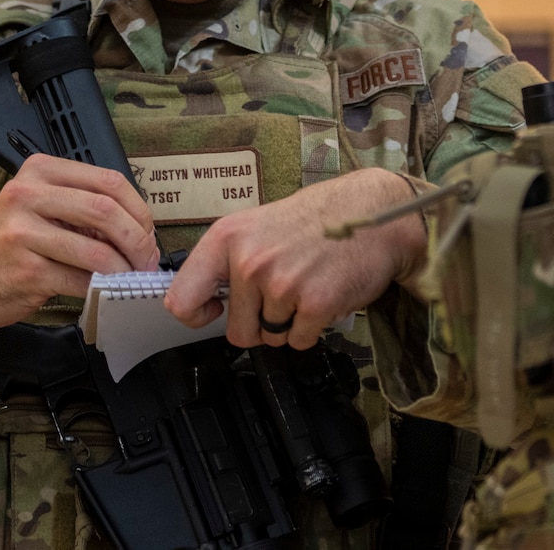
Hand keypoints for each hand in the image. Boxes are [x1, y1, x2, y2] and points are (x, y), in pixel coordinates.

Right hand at [0, 155, 159, 333]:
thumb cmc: (8, 246)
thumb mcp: (39, 209)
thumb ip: (81, 207)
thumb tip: (138, 227)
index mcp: (39, 171)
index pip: (107, 180)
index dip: (138, 208)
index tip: (148, 232)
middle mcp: (27, 194)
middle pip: (105, 210)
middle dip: (137, 240)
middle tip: (147, 259)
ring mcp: (23, 232)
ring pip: (96, 250)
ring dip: (124, 269)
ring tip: (132, 278)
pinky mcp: (27, 270)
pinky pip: (80, 279)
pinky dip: (102, 288)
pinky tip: (107, 291)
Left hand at [165, 168, 423, 350]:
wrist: (373, 213)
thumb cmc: (316, 219)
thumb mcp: (257, 226)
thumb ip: (228, 260)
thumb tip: (202, 298)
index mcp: (227, 238)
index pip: (180, 300)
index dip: (198, 314)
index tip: (217, 309)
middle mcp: (249, 262)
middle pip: (237, 331)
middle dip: (260, 323)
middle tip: (283, 294)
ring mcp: (282, 284)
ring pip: (271, 336)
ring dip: (289, 323)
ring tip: (307, 287)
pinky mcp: (315, 304)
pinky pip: (300, 340)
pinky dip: (313, 328)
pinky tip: (324, 295)